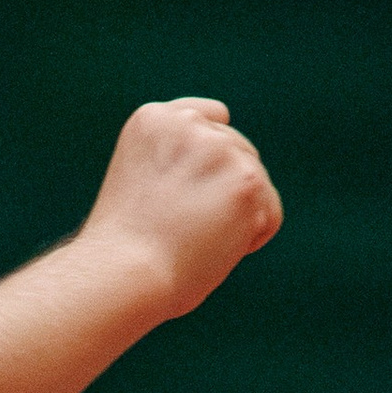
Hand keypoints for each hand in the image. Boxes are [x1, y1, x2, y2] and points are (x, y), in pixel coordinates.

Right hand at [82, 97, 282, 317]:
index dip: (209, 160)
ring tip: (194, 239)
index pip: (212, 117)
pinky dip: (251, 237)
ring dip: (237, 216)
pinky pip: (270, 212)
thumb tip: (225, 175)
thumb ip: (178, 161)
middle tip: (182, 227)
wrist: (122, 275)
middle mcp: (188, 124)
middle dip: (223, 191)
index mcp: (153, 119)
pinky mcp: (246, 180)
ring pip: (257, 182)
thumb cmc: (124, 248)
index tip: (187, 192)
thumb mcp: (139, 181)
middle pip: (239, 152)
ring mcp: (220, 149)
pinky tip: (215, 248)